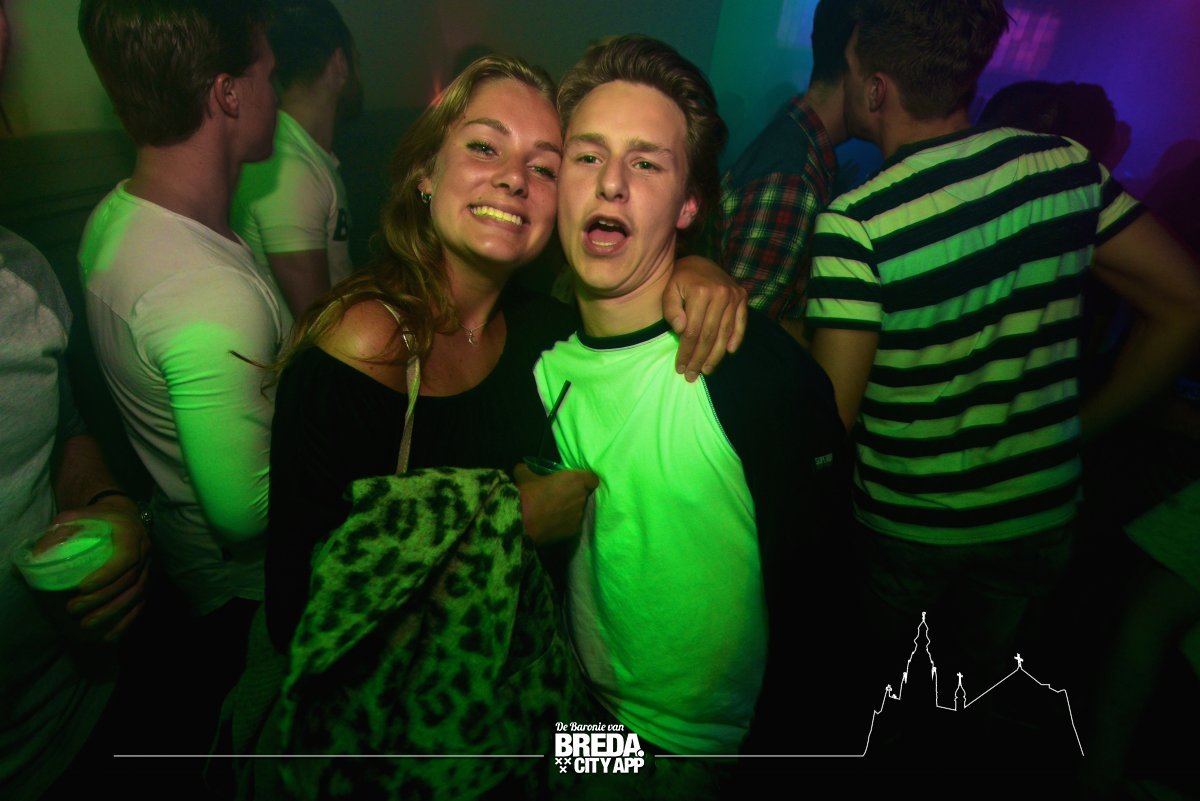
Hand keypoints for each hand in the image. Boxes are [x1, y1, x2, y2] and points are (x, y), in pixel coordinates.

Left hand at [53, 495, 150, 641]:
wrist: (127, 516)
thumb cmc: (102, 518)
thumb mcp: (83, 515)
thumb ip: (63, 528)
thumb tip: (40, 551)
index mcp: (132, 536)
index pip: (124, 560)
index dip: (106, 576)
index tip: (81, 589)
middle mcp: (145, 553)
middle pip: (128, 581)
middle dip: (101, 599)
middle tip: (73, 609)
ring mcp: (149, 569)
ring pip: (135, 595)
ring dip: (112, 613)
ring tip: (87, 625)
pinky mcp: (148, 582)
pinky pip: (141, 604)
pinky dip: (127, 621)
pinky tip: (111, 636)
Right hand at [513, 463, 599, 544]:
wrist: (521, 523)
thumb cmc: (527, 495)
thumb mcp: (523, 476)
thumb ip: (527, 468)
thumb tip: (523, 467)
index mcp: (576, 480)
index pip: (593, 479)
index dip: (585, 480)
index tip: (574, 481)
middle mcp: (582, 497)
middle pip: (585, 494)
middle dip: (575, 494)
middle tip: (559, 495)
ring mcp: (579, 515)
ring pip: (579, 509)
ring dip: (570, 509)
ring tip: (555, 511)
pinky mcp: (574, 531)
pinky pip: (573, 523)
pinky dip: (566, 522)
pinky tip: (553, 523)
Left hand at [664, 255, 747, 381]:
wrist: (698, 262)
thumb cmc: (679, 280)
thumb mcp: (669, 290)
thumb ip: (671, 310)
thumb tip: (682, 330)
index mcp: (701, 293)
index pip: (692, 331)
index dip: (686, 352)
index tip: (680, 367)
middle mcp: (721, 294)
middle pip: (709, 335)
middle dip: (700, 359)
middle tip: (692, 376)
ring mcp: (734, 296)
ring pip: (725, 333)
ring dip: (716, 355)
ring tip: (707, 370)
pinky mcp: (742, 297)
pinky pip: (741, 323)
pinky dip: (736, 339)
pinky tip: (728, 352)